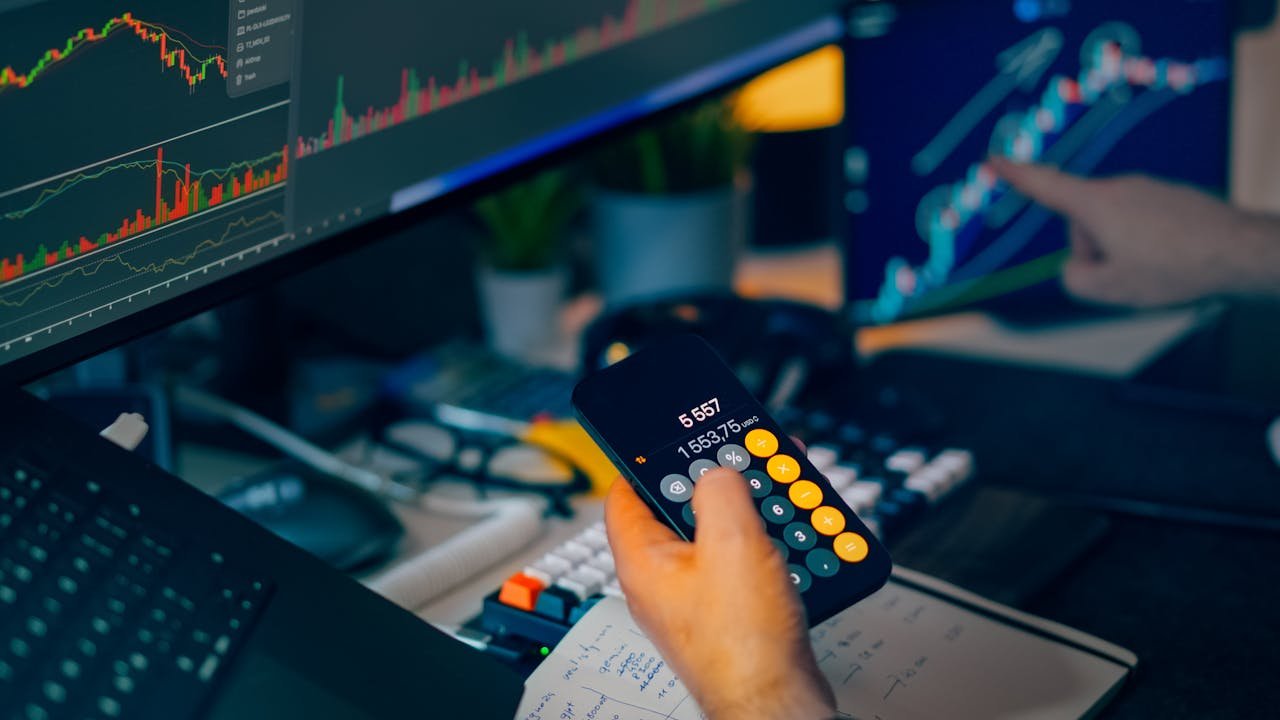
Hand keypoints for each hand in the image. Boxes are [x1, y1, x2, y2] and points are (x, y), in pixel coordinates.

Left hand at [605, 469, 836, 719]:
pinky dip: (763, 544)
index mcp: (643, 561)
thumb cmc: (743, 644)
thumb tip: (716, 471)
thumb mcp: (733, 543)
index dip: (648, 460)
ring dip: (748, 512)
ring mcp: (694, 598)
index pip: (625, 492)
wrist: (777, 702)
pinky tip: (789, 539)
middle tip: (740, 461)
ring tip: (775, 495)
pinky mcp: (727, 613)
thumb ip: (719, 492)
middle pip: (677, 510)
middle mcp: (661, 580)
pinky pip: (740, 563)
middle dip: (715, 482)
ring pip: (715, 535)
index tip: (674, 440)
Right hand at [991, 158, 1279, 306]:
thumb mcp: (1108, 289)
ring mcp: (1148, 189)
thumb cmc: (1173, 268)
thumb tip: (1076, 266)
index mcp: (1096, 205)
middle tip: (1125, 274)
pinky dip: (1150, 244)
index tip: (993, 159)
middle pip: (1084, 223)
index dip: (1015, 174)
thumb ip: (1074, 278)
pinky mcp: (1172, 196)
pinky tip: (1174, 260)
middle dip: (1095, 250)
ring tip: (1158, 270)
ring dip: (1125, 250)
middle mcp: (1120, 187)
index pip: (1044, 185)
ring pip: (1116, 226)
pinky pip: (1144, 223)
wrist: (1239, 251)